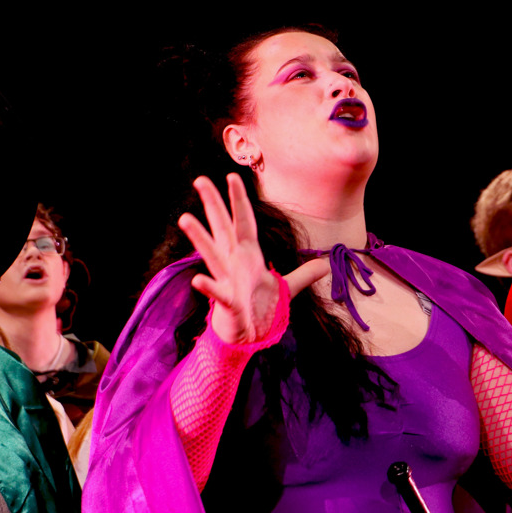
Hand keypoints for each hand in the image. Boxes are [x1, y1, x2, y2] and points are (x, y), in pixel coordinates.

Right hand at [178, 175, 329, 343]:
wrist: (246, 337)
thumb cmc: (259, 309)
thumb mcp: (287, 288)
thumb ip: (304, 274)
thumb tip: (326, 264)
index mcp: (248, 255)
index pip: (243, 221)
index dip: (239, 199)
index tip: (232, 175)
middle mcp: (233, 262)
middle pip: (222, 228)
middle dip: (212, 205)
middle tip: (199, 180)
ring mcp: (227, 280)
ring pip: (212, 254)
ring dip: (199, 237)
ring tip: (185, 219)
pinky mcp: (226, 302)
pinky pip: (217, 292)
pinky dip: (208, 287)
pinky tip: (198, 280)